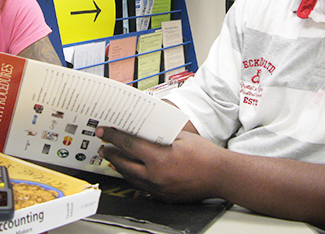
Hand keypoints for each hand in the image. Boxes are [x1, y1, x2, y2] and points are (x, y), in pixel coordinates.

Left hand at [97, 127, 226, 202]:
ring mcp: (158, 189)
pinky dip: (133, 177)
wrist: (220, 175)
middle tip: (103, 146)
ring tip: (112, 158)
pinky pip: (141, 186)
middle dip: (111, 153)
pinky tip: (130, 171)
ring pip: (130, 177)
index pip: (129, 145)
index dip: (114, 137)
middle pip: (124, 163)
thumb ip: (159, 133)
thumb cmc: (204, 154)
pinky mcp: (163, 196)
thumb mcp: (180, 136)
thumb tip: (142, 127)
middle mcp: (156, 176)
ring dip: (119, 166)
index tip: (104, 131)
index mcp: (159, 158)